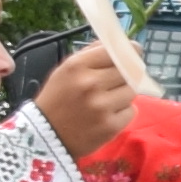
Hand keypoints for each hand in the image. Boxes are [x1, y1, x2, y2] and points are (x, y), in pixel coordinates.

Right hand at [38, 39, 139, 161]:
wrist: (46, 136)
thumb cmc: (58, 98)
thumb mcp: (66, 69)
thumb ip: (92, 54)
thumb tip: (122, 45)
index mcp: (77, 66)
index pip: (116, 51)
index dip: (130, 51)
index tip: (134, 52)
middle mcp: (90, 84)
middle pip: (129, 71)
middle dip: (127, 74)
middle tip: (118, 81)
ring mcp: (101, 106)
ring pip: (131, 91)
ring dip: (124, 94)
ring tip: (108, 100)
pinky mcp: (110, 126)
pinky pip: (131, 111)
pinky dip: (123, 113)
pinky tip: (107, 115)